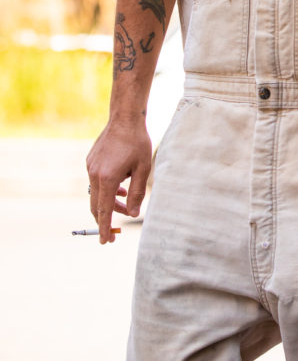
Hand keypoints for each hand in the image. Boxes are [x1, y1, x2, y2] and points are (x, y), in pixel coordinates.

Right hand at [86, 120, 151, 243]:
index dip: (105, 228)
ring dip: (109, 202)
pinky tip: (120, 188)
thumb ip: (137, 193)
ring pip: (97, 193)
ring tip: (126, 205)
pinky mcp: (90, 160)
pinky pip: (96, 181)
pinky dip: (106, 189)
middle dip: (106, 219)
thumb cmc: (137, 143)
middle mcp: (95, 174)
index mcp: (107, 178)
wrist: (125, 118)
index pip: (104, 210)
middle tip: (115, 232)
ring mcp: (90, 166)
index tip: (105, 241)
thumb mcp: (143, 169)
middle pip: (96, 205)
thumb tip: (134, 214)